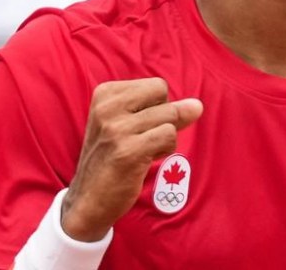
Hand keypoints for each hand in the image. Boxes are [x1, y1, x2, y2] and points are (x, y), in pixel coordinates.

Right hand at [60, 78, 202, 240]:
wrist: (88, 199)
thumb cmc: (113, 158)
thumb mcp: (131, 124)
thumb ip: (166, 110)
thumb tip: (197, 106)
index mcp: (105, 93)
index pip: (156, 85)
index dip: (156, 108)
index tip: (135, 127)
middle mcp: (107, 107)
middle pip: (163, 96)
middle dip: (164, 119)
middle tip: (140, 139)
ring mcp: (116, 129)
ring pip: (170, 117)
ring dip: (164, 138)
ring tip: (142, 151)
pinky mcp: (128, 151)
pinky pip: (169, 136)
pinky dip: (165, 149)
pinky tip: (145, 160)